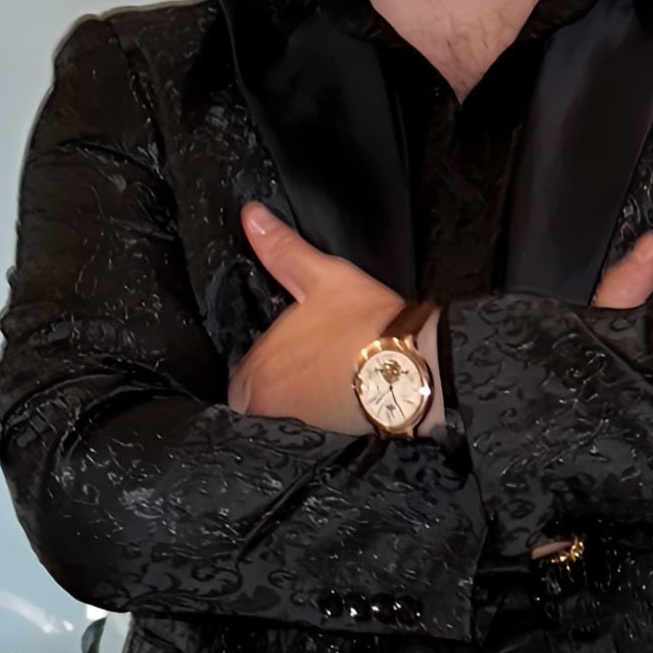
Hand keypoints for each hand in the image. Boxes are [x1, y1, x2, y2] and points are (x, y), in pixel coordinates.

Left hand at [228, 203, 407, 434]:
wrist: (414, 364)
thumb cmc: (363, 323)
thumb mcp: (319, 277)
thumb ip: (281, 250)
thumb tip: (252, 217)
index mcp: (258, 373)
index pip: (238, 381)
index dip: (255, 365)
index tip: (274, 352)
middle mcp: (274, 407)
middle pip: (261, 401)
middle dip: (276, 384)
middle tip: (302, 360)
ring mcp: (305, 424)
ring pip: (290, 412)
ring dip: (302, 396)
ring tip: (324, 371)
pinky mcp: (335, 434)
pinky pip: (317, 424)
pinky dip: (325, 409)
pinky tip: (343, 388)